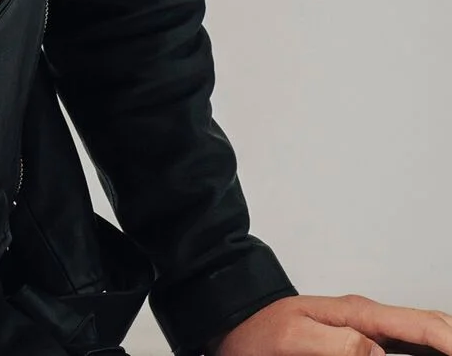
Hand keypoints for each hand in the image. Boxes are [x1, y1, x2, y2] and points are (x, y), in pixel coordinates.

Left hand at [214, 294, 451, 354]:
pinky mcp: (359, 341)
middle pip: (428, 326)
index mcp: (357, 313)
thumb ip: (336, 342)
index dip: (449, 340)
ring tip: (451, 352)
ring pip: (420, 335)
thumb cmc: (257, 329)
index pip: (419, 325)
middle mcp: (367, 318)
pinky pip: (403, 345)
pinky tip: (429, 355)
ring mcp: (365, 328)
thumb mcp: (293, 337)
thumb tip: (377, 350)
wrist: (234, 321)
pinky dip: (424, 350)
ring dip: (441, 343)